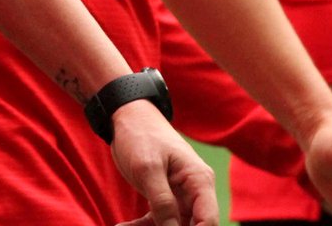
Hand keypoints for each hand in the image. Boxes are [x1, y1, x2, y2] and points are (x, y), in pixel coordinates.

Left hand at [109, 99, 218, 225]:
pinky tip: (122, 225)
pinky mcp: (163, 198)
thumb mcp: (148, 168)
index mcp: (199, 180)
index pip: (209, 221)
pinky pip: (156, 221)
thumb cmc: (141, 135)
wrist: (126, 116)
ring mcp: (179, 196)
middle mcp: (194, 191)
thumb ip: (163, 202)